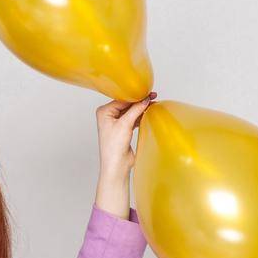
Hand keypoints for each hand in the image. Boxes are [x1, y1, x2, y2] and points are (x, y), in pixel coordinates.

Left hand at [95, 94, 155, 216]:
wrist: (117, 165)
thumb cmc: (114, 147)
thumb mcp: (125, 124)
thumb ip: (136, 109)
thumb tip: (145, 99)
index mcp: (104, 112)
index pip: (122, 99)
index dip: (135, 95)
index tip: (147, 92)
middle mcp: (108, 116)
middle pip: (127, 104)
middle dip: (139, 101)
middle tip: (153, 96)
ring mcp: (116, 122)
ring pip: (131, 111)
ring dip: (141, 108)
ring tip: (153, 104)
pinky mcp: (123, 129)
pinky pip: (133, 118)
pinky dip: (141, 116)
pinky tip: (149, 113)